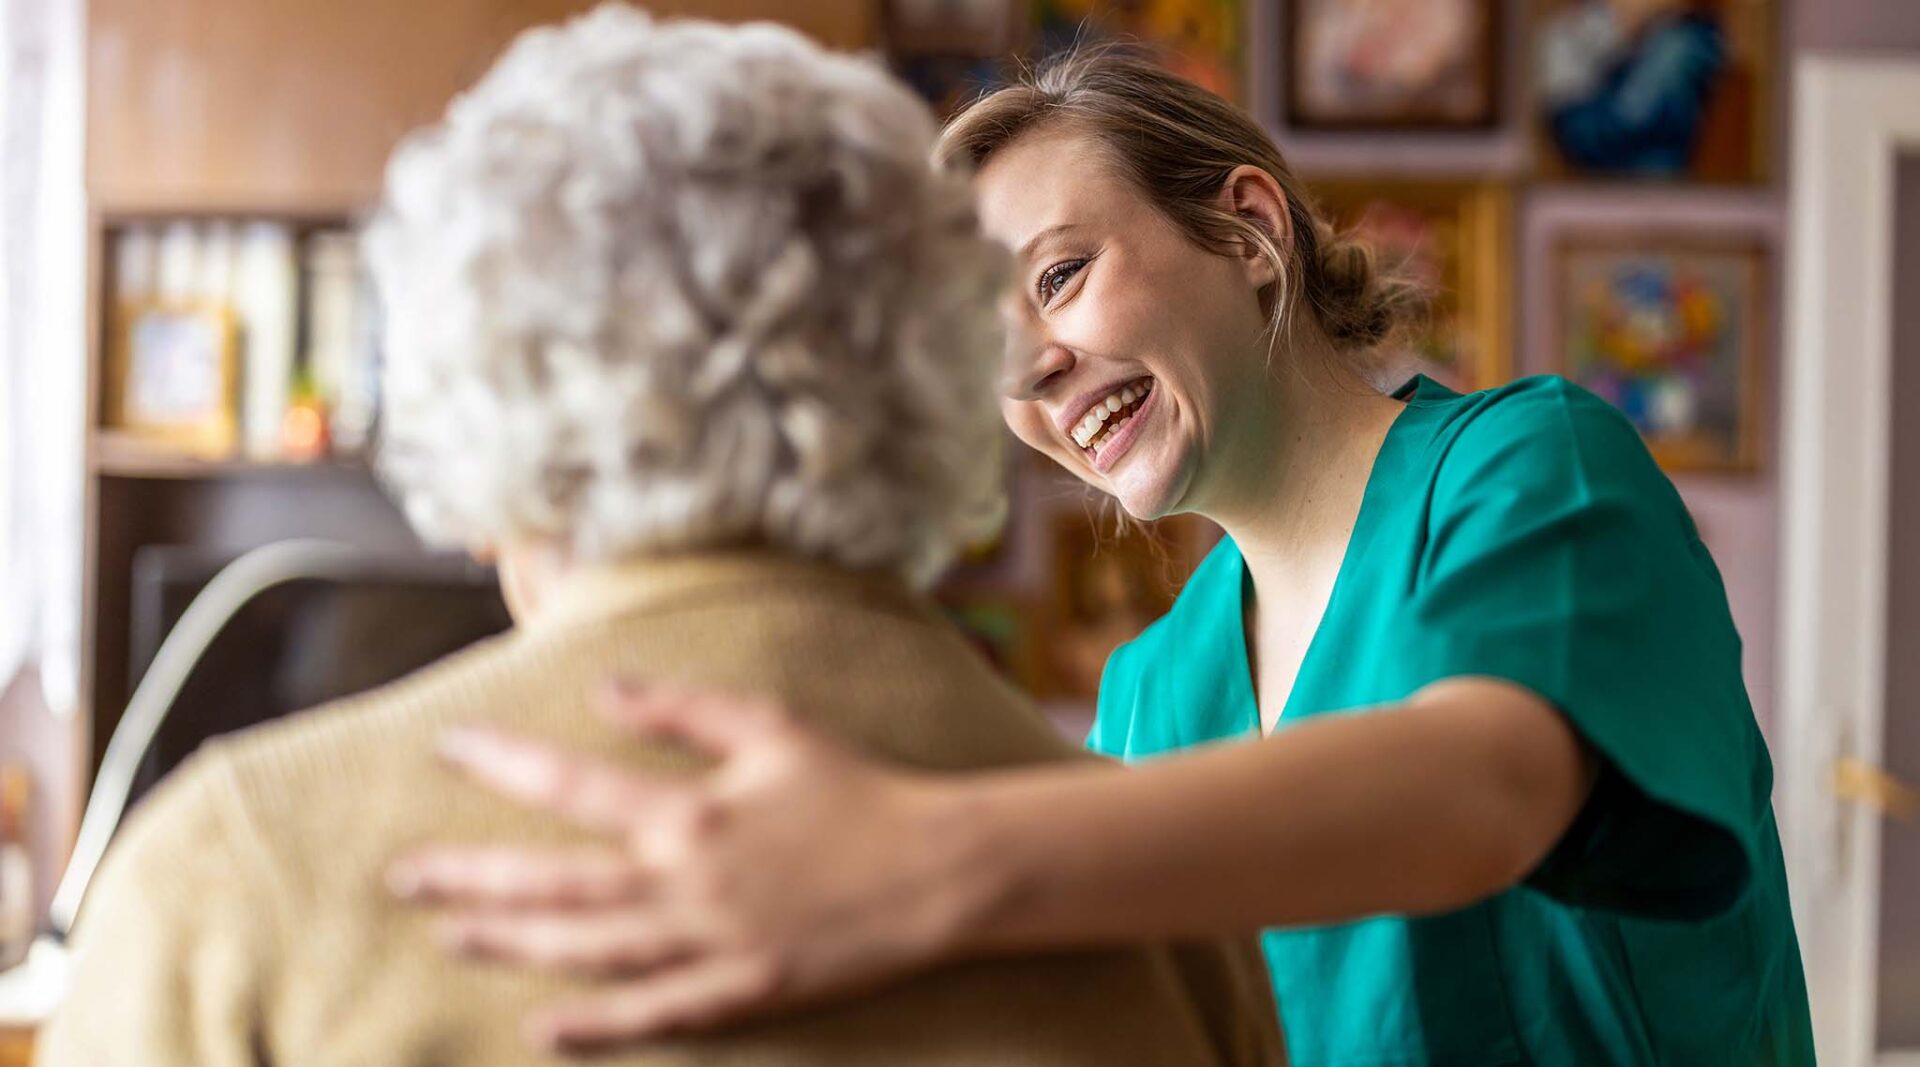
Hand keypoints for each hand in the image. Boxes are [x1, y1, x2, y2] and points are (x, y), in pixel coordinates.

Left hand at [386, 684, 993, 1051]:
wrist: (935, 868)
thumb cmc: (855, 789)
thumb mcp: (771, 727)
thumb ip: (682, 708)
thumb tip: (604, 689)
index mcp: (690, 810)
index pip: (572, 785)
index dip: (502, 764)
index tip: (448, 745)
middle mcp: (684, 881)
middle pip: (553, 882)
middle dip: (471, 876)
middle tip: (404, 876)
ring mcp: (708, 944)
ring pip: (586, 950)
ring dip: (511, 943)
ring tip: (451, 933)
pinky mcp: (740, 991)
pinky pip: (651, 1014)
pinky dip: (593, 1027)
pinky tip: (541, 1026)